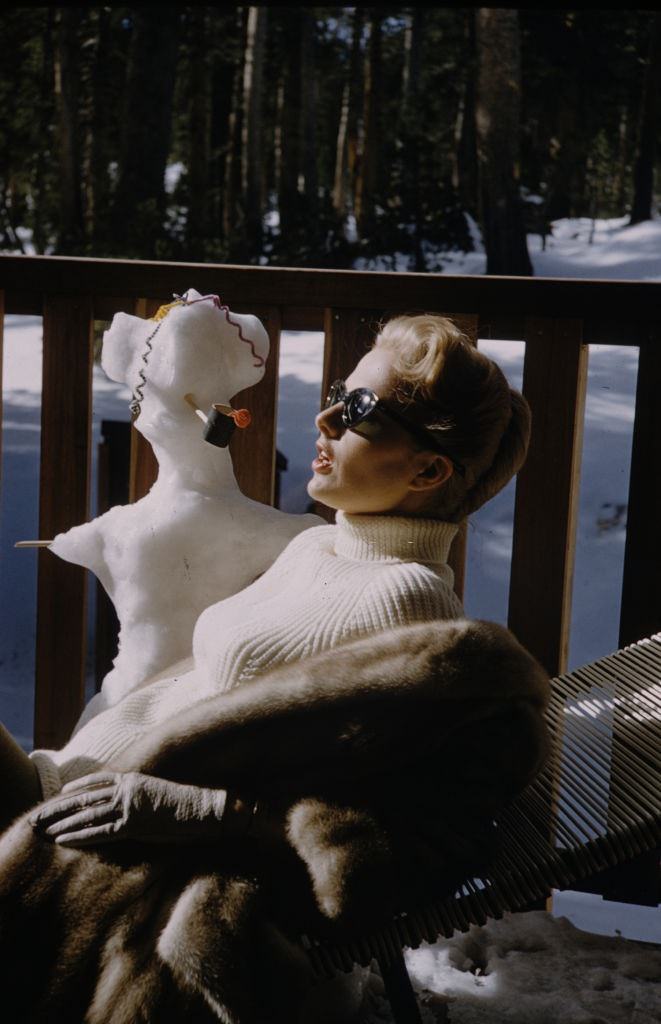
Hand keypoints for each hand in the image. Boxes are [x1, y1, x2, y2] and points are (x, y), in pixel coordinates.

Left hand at [29, 771, 227, 847]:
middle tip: (39, 815)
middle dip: (59, 807)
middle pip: (85, 798)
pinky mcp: (133, 824)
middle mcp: (126, 789)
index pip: (95, 783)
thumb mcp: (156, 792)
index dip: (74, 790)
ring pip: (87, 814)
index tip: (58, 795)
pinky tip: (63, 840)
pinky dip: (79, 836)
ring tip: (43, 829)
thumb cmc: (184, 805)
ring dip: (62, 823)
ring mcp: (129, 806)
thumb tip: (122, 804)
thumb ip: (137, 795)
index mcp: (132, 779)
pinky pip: (99, 831)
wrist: (204, 809)